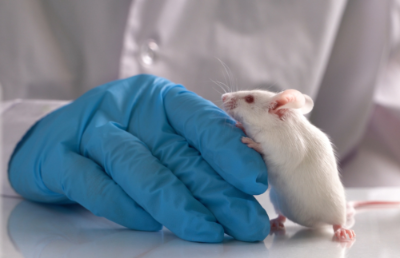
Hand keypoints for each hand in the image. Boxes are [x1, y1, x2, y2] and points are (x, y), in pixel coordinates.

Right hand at [9, 74, 269, 241]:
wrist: (56, 141)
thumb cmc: (123, 138)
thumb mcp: (161, 132)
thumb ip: (196, 148)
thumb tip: (247, 176)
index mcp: (159, 99)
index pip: (200, 121)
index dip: (230, 151)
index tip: (256, 181)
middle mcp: (126, 108)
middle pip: (176, 152)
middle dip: (215, 191)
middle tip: (246, 222)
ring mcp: (89, 130)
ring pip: (138, 167)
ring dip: (176, 203)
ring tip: (208, 231)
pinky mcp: (59, 157)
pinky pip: (94, 184)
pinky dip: (125, 206)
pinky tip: (150, 224)